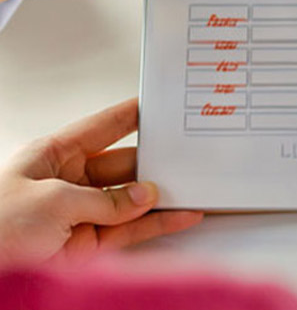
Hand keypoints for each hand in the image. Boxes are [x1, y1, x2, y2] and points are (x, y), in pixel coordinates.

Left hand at [0, 99, 202, 266]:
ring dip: (161, 196)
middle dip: (153, 162)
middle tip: (185, 156)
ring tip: (192, 187)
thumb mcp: (53, 200)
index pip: (100, 129)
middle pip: (122, 166)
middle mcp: (67, 183)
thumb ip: (105, 200)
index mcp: (50, 156)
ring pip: (130, 201)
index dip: (129, 116)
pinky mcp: (87, 245)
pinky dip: (158, 224)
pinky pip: (131, 231)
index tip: (156, 105)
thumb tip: (143, 197)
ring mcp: (79, 214)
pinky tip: (181, 216)